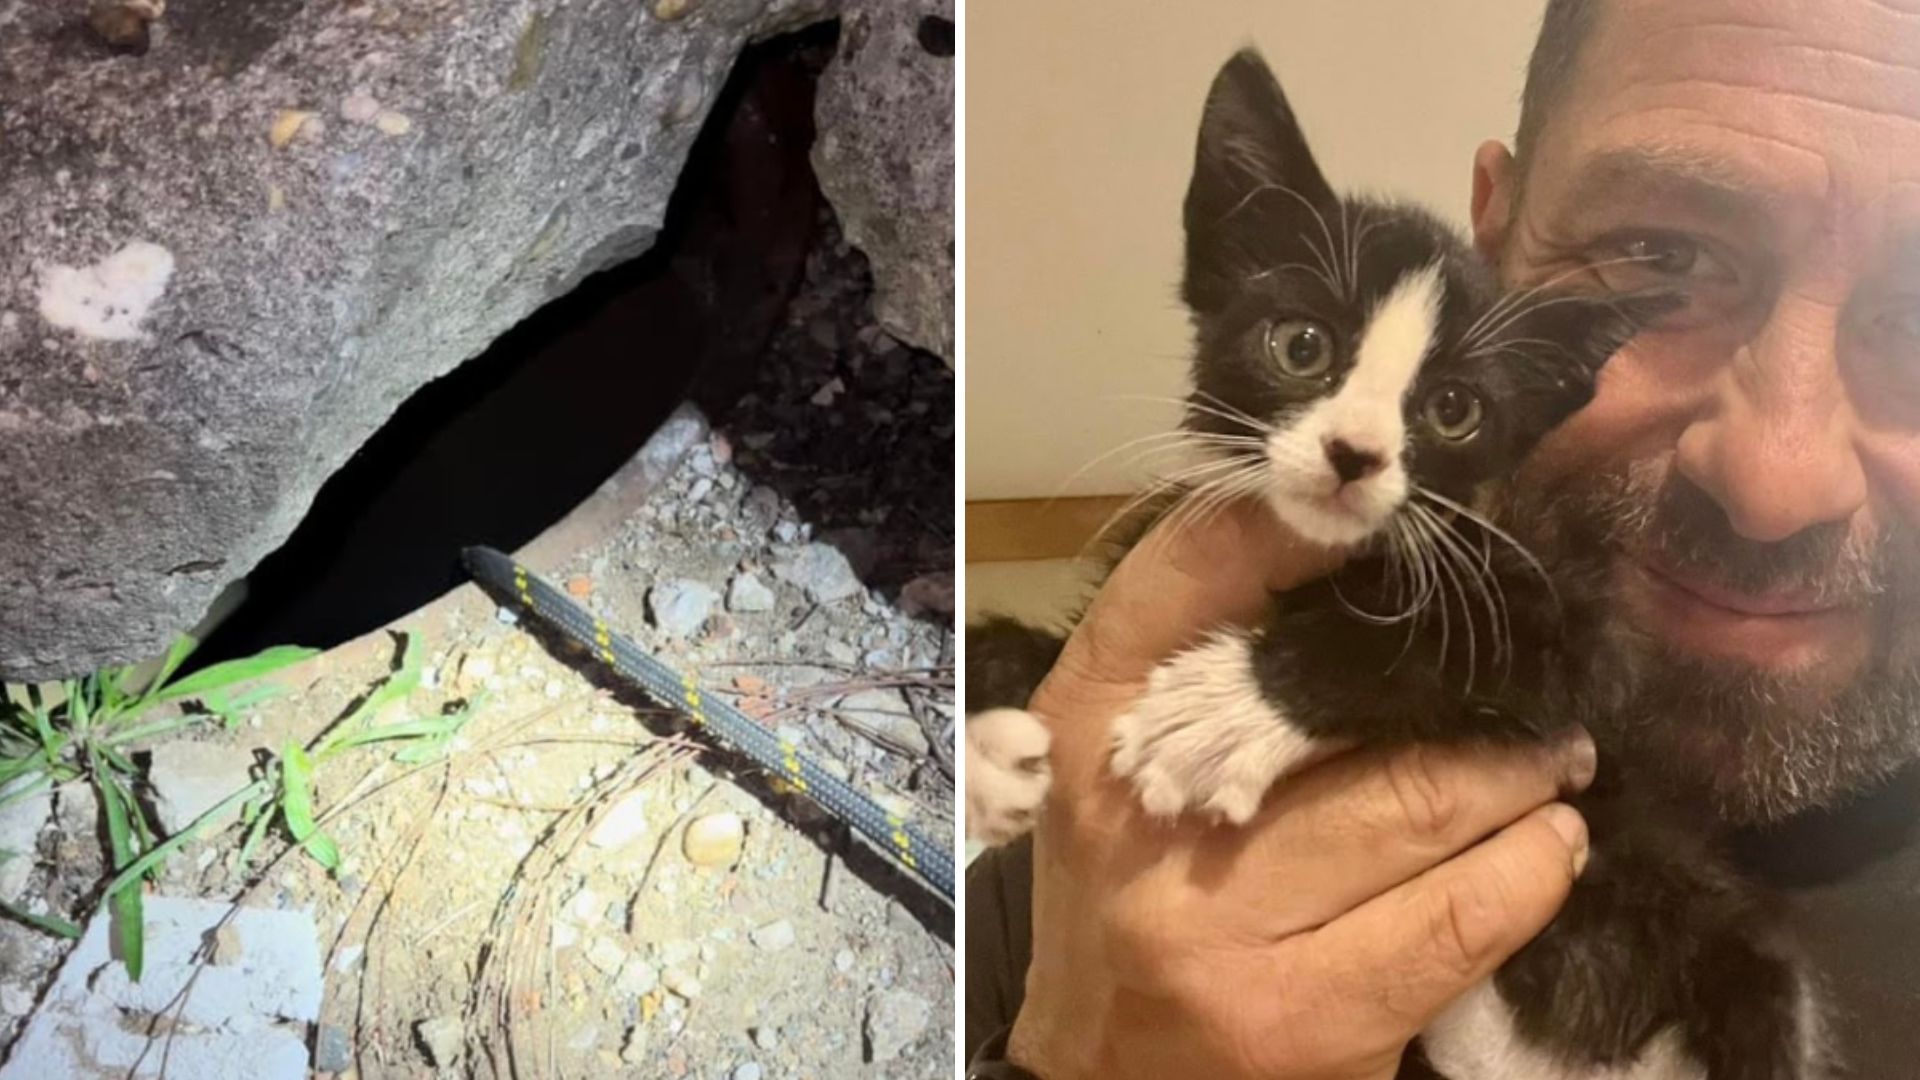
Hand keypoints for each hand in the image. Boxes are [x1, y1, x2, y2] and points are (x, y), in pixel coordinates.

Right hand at [1006, 501, 1596, 1079]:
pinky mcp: (1309, 1017)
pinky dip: (1528, 870)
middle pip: (1335, 700)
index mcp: (1086, 727)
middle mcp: (1143, 821)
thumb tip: (1347, 548)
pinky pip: (1457, 921)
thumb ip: (1194, 655)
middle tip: (1528, 671)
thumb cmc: (1119, 891)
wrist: (1099, 1072)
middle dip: (1456, 681)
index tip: (1380, 512)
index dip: (1290, 525)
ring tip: (1552, 757)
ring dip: (1516, 773)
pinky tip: (1550, 846)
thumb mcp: (1114, 760)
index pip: (1184, 577)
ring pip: (1418, 808)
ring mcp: (1225, 930)